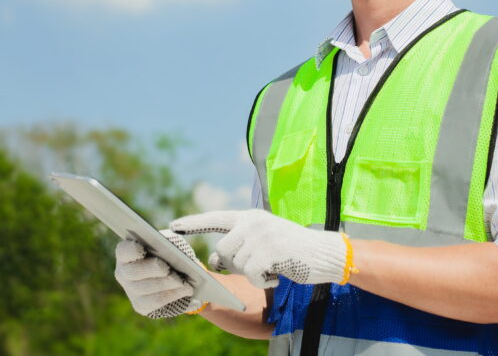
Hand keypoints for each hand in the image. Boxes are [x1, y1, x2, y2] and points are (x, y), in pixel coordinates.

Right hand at [113, 229, 205, 318]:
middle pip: (134, 272)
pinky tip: (185, 291)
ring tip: (184, 283)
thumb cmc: (167, 252)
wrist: (171, 272)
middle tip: (168, 269)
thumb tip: (174, 252)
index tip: (142, 249)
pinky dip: (172, 296)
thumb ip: (166, 245)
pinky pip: (155, 302)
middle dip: (153, 270)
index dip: (132, 250)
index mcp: (126, 253)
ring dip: (167, 285)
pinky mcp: (140, 305)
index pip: (124, 250)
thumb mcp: (166, 244)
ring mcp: (130, 290)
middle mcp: (123, 272)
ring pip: (146, 289)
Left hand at [171, 209, 346, 288]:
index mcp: (250, 217)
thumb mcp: (264, 242)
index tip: (172, 226)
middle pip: (222, 250)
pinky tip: (278, 274)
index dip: (194, 223)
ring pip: (236, 264)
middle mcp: (253, 221)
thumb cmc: (293, 250)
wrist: (324, 253)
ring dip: (253, 273)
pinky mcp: (269, 249)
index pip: (216, 217)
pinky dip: (263, 281)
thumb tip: (213, 260)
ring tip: (273, 267)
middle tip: (260, 266)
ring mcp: (261, 234)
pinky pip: (252, 274)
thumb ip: (239, 245)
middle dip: (235, 264)